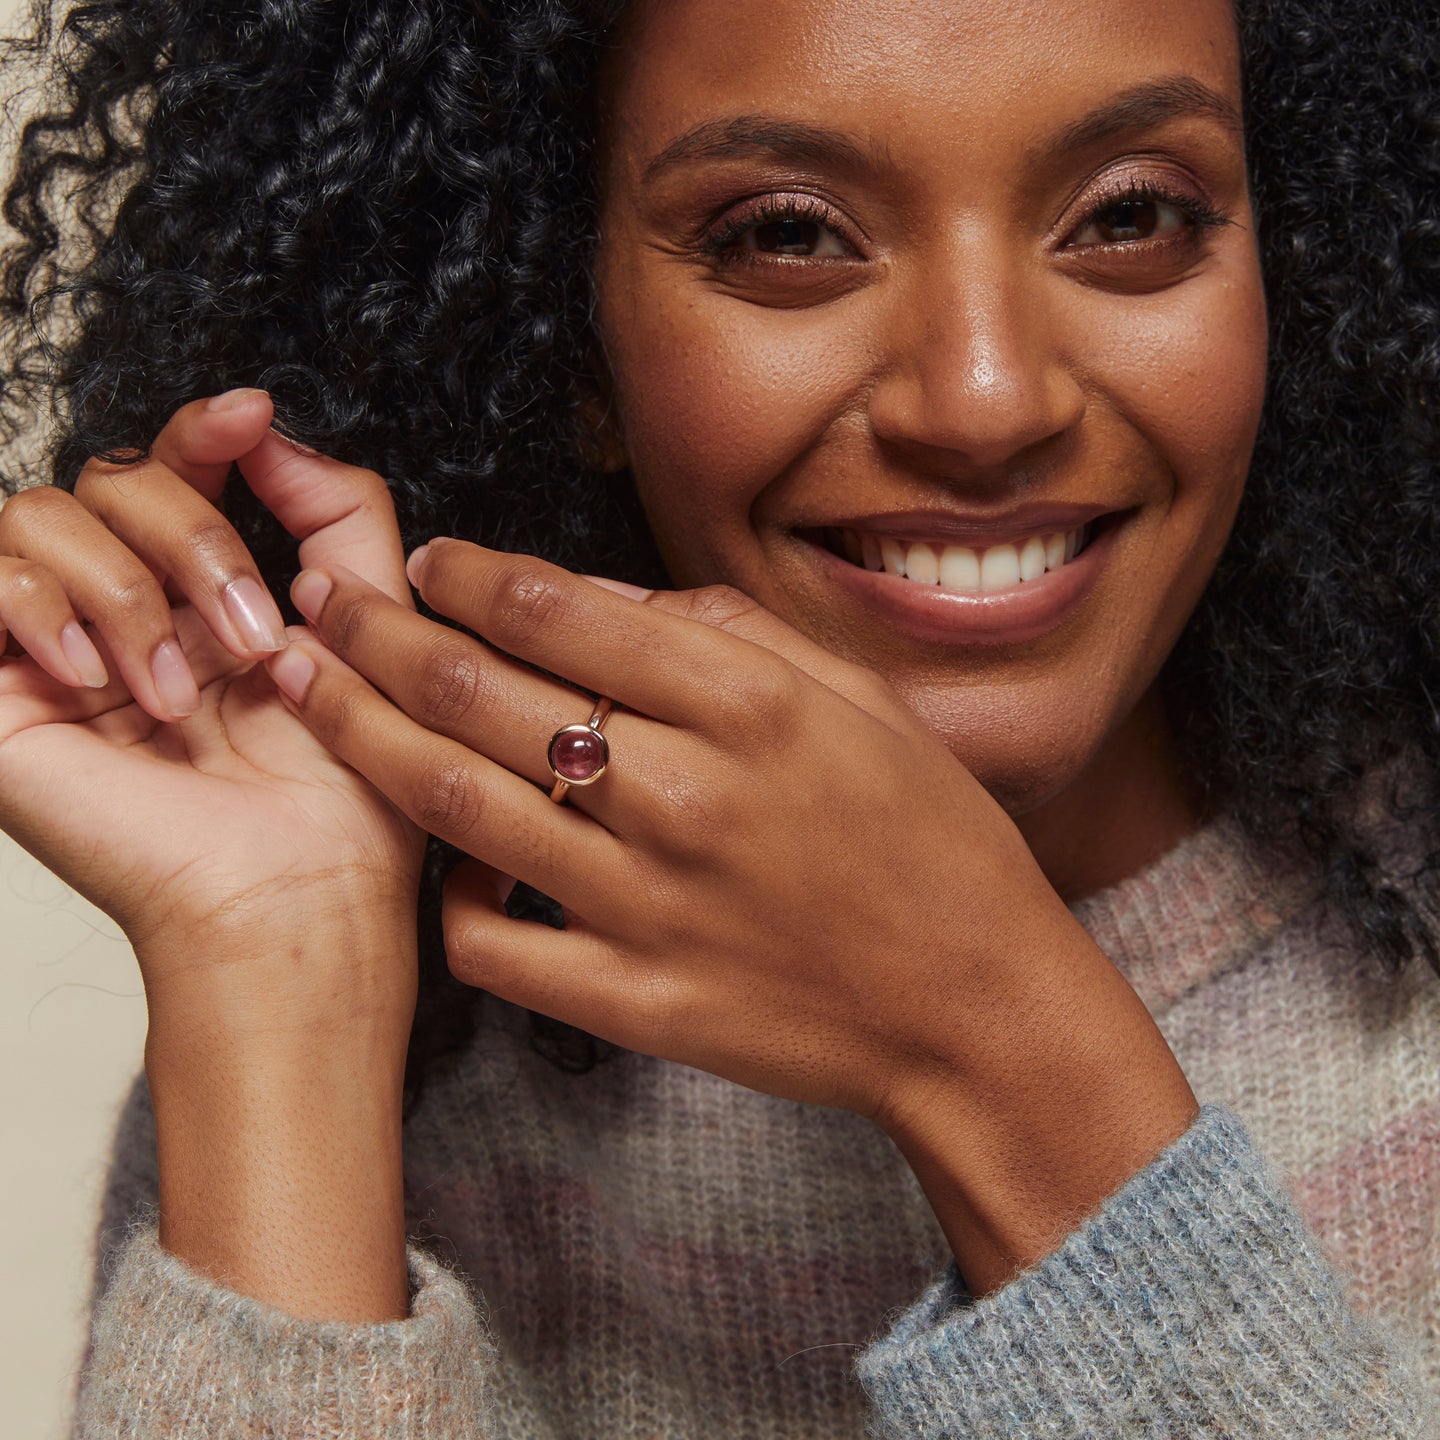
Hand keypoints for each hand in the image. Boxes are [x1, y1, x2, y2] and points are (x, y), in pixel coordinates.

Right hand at [0, 392, 421, 1015]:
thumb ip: (336, 510)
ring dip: (129, 590)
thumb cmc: (340, 791)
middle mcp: (125, 613)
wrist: (295, 890)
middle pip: (113, 478)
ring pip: (42, 514)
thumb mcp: (368, 624)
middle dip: (193, 540)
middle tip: (250, 640)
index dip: (201, 431)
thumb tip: (265, 424)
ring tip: (179, 689)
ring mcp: (55, 651)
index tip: (246, 419)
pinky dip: (41, 606)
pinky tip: (98, 677)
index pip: (173, 470)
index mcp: (202, 597)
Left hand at [269, 537, 1197, 1291]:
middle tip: (323, 602)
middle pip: (480, 693)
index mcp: (748, 704)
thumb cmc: (935, 844)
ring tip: (306, 691)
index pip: (559, 611)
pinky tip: (444, 862)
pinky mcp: (633, 1002)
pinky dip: (450, 898)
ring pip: (455, 805)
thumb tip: (603, 591)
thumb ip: (733, 631)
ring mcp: (648, 907)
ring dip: (364, 735)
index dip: (470, 574)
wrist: (976, 1010)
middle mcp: (683, 794)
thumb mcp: (862, 702)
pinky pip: (492, 946)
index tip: (428, 561)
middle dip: (378, 633)